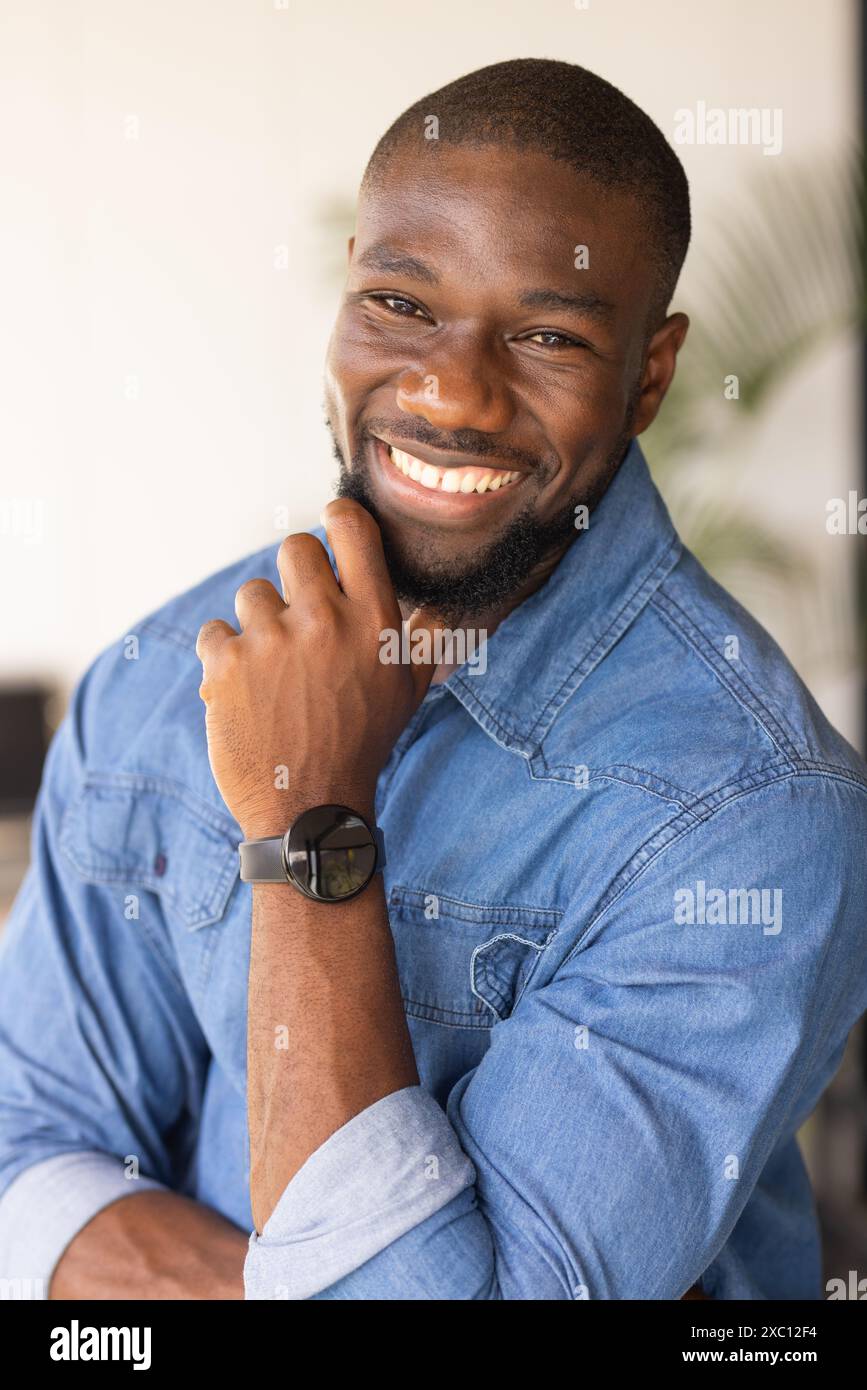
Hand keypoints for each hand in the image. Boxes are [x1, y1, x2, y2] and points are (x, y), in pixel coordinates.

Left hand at [196, 500, 439, 838]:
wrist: (308, 807)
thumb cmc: (362, 744)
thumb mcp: (407, 690)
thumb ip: (425, 641)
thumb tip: (441, 607)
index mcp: (373, 621)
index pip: (352, 528)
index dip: (337, 518)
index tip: (331, 527)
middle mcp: (325, 621)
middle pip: (295, 547)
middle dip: (294, 576)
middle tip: (298, 614)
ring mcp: (272, 641)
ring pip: (252, 592)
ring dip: (258, 623)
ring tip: (273, 668)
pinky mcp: (226, 664)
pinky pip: (216, 630)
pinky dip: (224, 656)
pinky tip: (244, 688)